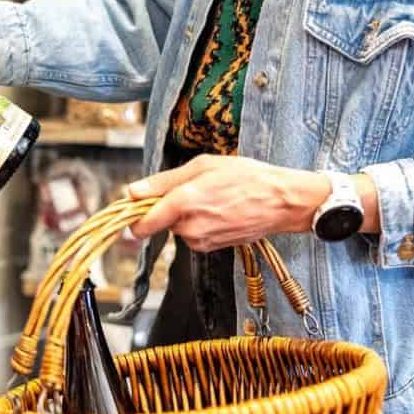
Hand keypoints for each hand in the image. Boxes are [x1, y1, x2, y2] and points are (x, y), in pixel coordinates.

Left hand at [126, 155, 333, 251]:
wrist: (281, 202)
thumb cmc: (246, 177)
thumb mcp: (203, 165)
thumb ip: (164, 181)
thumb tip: (132, 192)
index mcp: (184, 202)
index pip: (141, 224)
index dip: (133, 215)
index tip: (136, 205)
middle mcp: (190, 227)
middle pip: (158, 223)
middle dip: (165, 208)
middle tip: (190, 188)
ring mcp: (201, 241)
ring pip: (176, 229)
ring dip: (185, 215)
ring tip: (211, 197)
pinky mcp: (212, 248)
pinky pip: (193, 235)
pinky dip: (199, 223)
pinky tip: (219, 209)